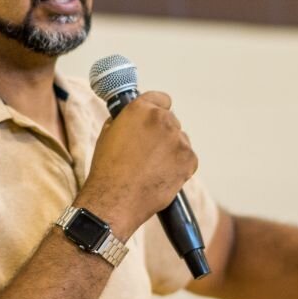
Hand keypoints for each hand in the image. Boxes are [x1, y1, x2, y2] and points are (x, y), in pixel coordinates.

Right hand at [77, 91, 197, 238]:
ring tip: (152, 168)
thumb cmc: (107, 169)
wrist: (115, 199)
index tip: (154, 120)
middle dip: (162, 134)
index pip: (161, 99)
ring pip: (180, 140)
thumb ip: (126, 120)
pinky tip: (161, 176)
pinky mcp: (189, 160)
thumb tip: (135, 119)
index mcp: (141, 109)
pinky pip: (188, 159)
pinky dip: (179, 167)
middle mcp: (163, 120)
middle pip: (171, 121)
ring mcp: (179, 140)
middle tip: (148, 152)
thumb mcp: (108, 133)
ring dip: (171, 150)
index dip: (156, 109)